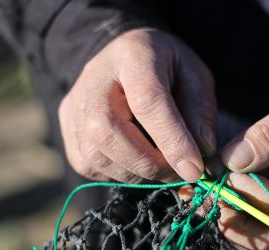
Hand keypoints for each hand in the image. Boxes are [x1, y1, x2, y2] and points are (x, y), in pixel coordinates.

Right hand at [58, 28, 216, 182]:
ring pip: (95, 155)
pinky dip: (117, 173)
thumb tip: (201, 153)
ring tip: (162, 168)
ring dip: (136, 173)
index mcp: (133, 55)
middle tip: (178, 173)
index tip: (194, 169)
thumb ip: (200, 112)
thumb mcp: (195, 77)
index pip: (147, 102)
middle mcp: (94, 78)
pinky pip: (87, 164)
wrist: (125, 57)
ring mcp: (75, 103)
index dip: (172, 141)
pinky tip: (137, 162)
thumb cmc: (166, 69)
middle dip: (149, 164)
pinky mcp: (66, 125)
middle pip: (108, 131)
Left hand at [218, 62, 268, 249]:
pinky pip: (253, 222)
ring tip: (200, 194)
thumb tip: (232, 162)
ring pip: (261, 241)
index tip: (225, 170)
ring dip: (227, 222)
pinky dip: (228, 211)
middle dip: (236, 224)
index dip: (250, 192)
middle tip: (208, 195)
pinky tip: (206, 189)